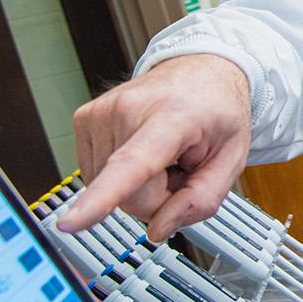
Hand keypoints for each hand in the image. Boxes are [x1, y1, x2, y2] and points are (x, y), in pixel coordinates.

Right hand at [61, 54, 251, 239]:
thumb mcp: (232, 159)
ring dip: (140, 183)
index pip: (132, 164)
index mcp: (172, 117)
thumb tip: (157, 230)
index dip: (102, 197)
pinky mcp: (82, 119)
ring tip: (161, 153)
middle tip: (179, 165)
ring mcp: (99, 113)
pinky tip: (141, 150)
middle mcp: (127, 110)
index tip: (71, 222)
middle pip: (130, 197)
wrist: (199, 71)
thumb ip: (201, 201)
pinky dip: (123, 174)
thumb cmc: (216, 112)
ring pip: (110, 190)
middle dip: (158, 196)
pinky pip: (97, 177)